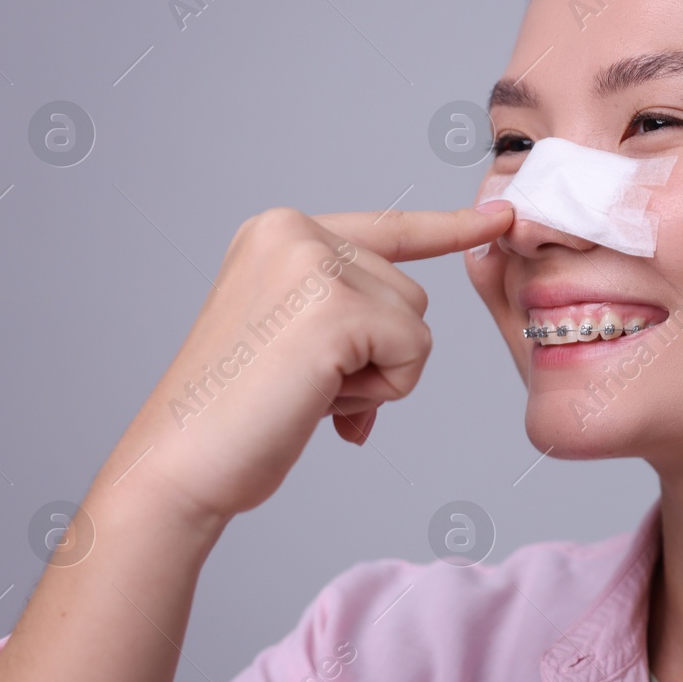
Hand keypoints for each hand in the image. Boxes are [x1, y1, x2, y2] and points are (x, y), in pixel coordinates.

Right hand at [98, 202, 512, 527]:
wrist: (180, 465)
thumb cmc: (237, 417)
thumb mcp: (294, 339)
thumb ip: (350, 315)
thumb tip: (412, 338)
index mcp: (279, 231)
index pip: (388, 228)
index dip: (449, 229)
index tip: (502, 216)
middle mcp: (294, 231)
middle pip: (411, 290)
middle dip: (378, 353)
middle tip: (306, 384)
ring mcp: (314, 265)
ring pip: (417, 322)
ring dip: (379, 375)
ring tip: (307, 391)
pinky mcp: (335, 309)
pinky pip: (414, 351)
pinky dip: (383, 391)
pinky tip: (321, 401)